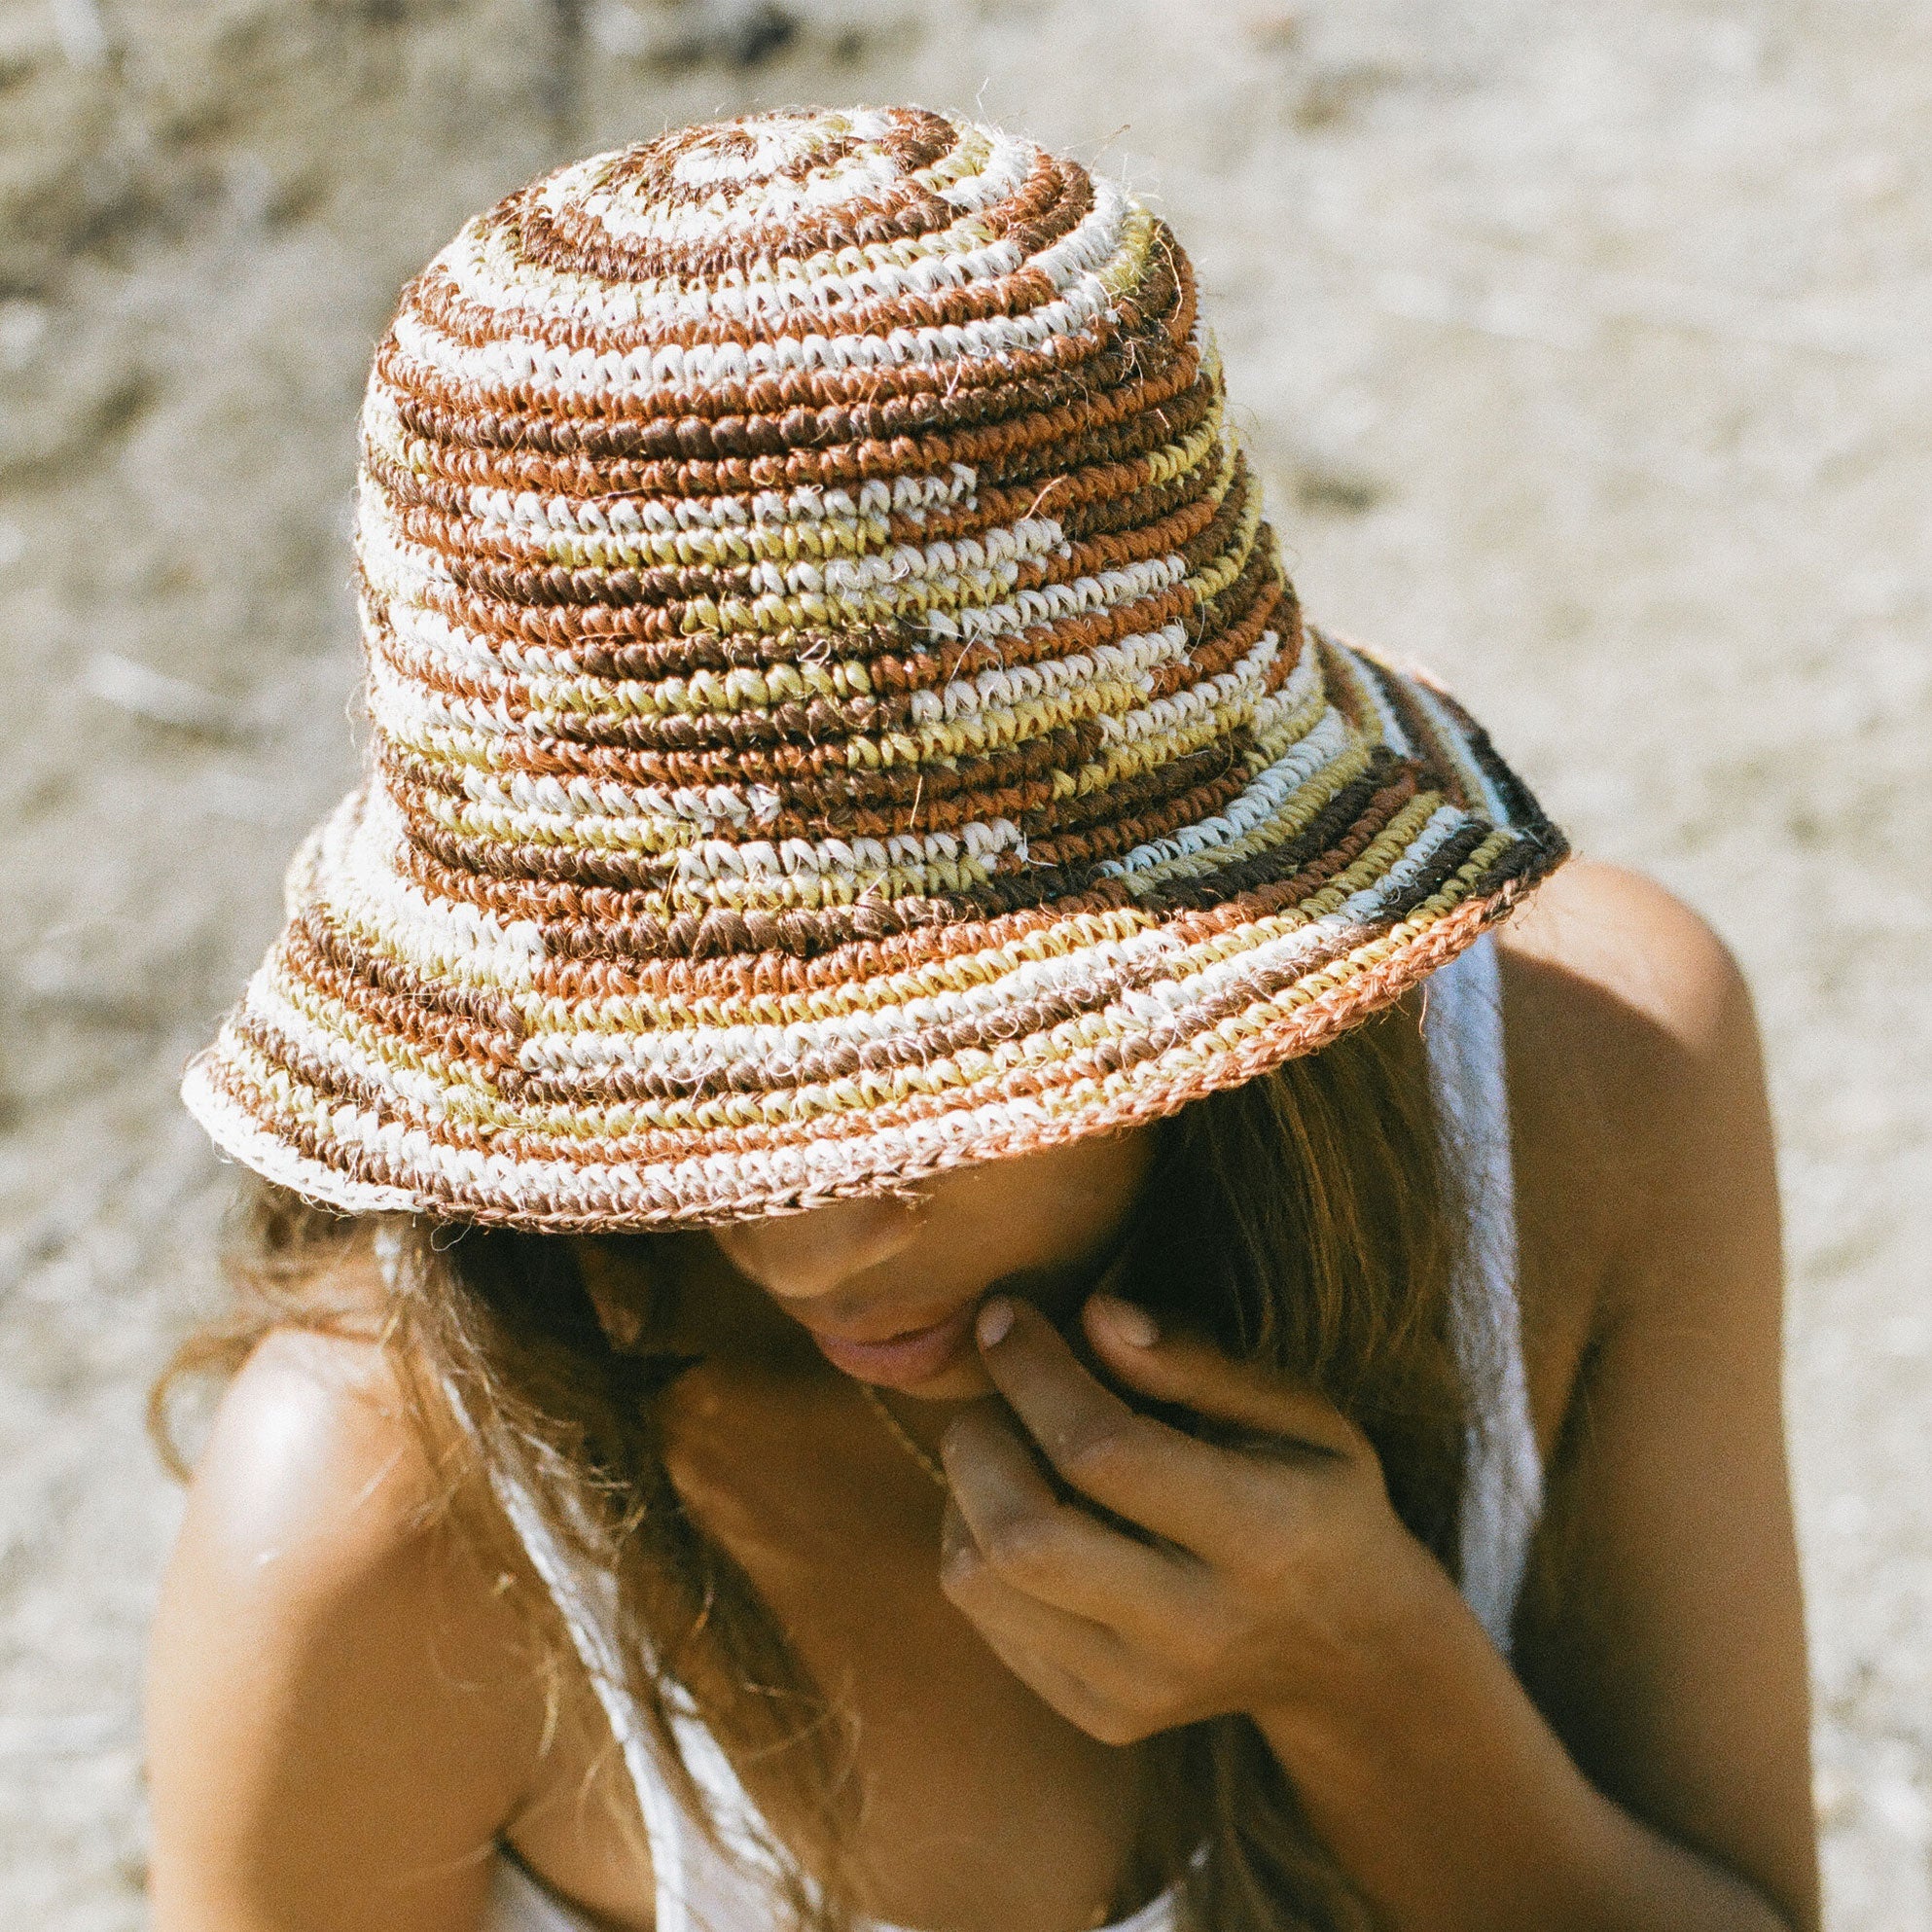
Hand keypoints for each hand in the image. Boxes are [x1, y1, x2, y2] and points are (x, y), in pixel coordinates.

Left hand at [937, 1294, 1441, 1748]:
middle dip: (980, 1439)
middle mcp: (1196, 1628)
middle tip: (993, 1392)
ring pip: (980, 1584)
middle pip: (1023, 1536)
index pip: (1104, 1451)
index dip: (1035, 1372)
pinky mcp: (1100, 1716)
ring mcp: (1142, 1689)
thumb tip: (1093, 1313)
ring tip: (1003, 1447)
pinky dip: (976, 1546)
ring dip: (964, 1492)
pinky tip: (1023, 1506)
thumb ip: (1194, 1361)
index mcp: (1261, 1534)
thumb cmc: (1313, 1497)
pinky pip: (986, 1621)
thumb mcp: (1296, 1413)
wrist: (1349, 1649)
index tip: (1003, 1316)